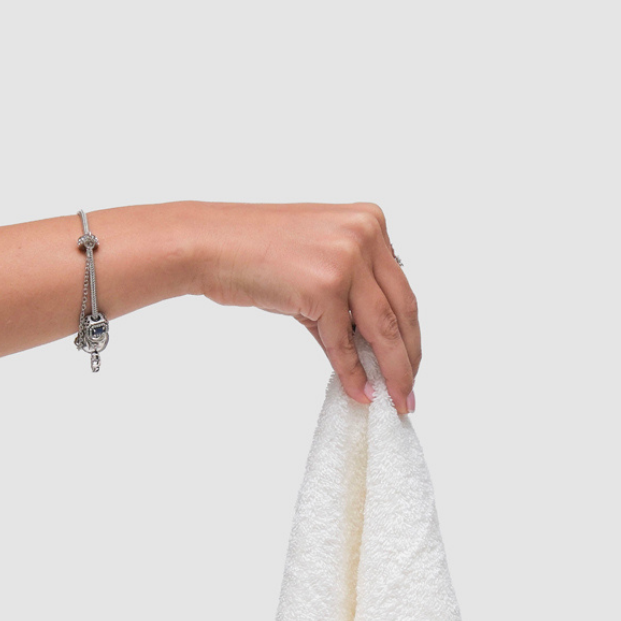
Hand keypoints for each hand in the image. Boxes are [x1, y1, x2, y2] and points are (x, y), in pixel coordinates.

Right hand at [192, 202, 420, 414]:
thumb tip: (371, 353)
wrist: (208, 244)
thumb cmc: (253, 251)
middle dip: (408, 358)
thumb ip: (349, 302)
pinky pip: (345, 342)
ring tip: (396, 399)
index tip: (411, 362)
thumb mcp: (316, 267)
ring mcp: (346, 259)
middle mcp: (365, 234)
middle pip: (402, 309)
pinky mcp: (324, 286)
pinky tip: (359, 391)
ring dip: (393, 371)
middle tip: (409, 391)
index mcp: (370, 222)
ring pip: (384, 328)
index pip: (401, 289)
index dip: (409, 332)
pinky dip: (353, 372)